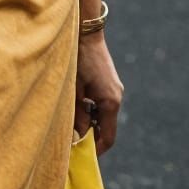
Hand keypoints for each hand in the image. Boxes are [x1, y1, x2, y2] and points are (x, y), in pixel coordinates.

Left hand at [76, 32, 123, 154]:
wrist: (86, 33)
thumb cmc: (79, 60)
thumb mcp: (75, 90)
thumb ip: (77, 115)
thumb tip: (77, 137)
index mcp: (110, 102)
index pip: (108, 137)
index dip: (95, 149)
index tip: (81, 155)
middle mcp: (116, 98)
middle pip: (106, 127)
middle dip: (91, 135)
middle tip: (74, 141)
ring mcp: (115, 90)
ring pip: (103, 115)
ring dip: (90, 121)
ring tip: (72, 120)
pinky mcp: (110, 83)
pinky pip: (103, 104)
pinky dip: (92, 109)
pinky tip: (78, 103)